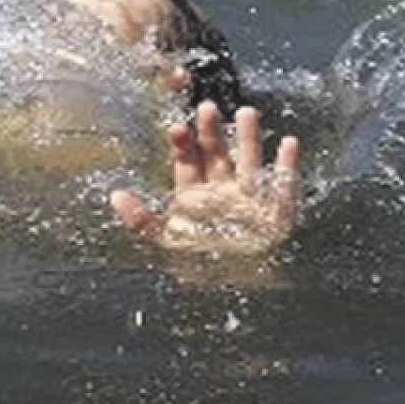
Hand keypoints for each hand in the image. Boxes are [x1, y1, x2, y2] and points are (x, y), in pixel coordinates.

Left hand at [111, 101, 300, 254]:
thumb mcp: (167, 243)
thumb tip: (115, 196)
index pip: (187, 162)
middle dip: (211, 131)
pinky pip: (283, 184)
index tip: (177, 127)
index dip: (182, 144)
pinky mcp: (275, 211)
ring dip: (248, 137)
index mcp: (195, 195)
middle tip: (206, 107)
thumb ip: (143, 221)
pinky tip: (289, 143)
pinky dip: (287, 166)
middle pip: (216, 153)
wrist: (235, 296)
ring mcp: (250, 198)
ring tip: (245, 112)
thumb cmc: (200, 266)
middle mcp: (222, 190)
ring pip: (249, 161)